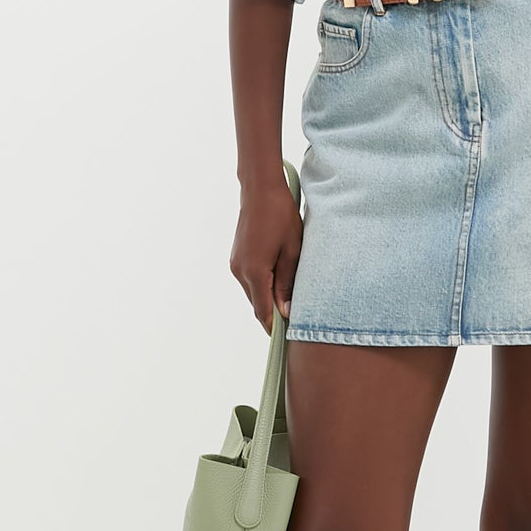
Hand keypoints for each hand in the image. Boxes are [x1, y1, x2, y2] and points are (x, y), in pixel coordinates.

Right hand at [231, 175, 302, 332]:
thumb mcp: (292, 250)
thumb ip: (288, 283)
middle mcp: (240, 271)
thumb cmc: (281, 216)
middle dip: (273, 316)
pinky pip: (250, 281)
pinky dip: (262, 287)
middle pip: (257, 305)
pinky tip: (278, 284)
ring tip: (290, 303)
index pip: (264, 311)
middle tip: (294, 324)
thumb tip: (288, 310)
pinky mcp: (236, 258)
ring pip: (253, 293)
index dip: (275, 327)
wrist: (260, 190)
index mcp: (255, 272)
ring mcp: (235, 264)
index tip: (288, 340)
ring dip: (268, 301)